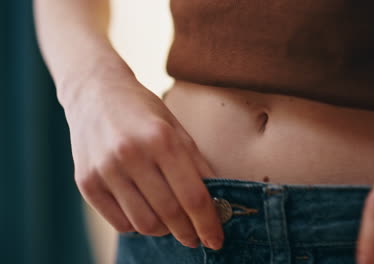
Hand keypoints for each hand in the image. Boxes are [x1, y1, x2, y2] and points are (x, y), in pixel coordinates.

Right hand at [64, 75, 223, 249]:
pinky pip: (120, 223)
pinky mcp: (86, 182)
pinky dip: (138, 226)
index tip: (216, 240)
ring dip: (164, 231)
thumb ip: (196, 164)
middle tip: (196, 237)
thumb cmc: (142, 111)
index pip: (193, 196)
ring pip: (144, 224)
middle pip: (170, 214)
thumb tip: (216, 201)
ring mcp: (105, 170)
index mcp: (161, 139)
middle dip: (189, 233)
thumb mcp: (176, 128)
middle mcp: (131, 155)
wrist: (95, 93)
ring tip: (171, 223)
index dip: (208, 223)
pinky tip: (146, 213)